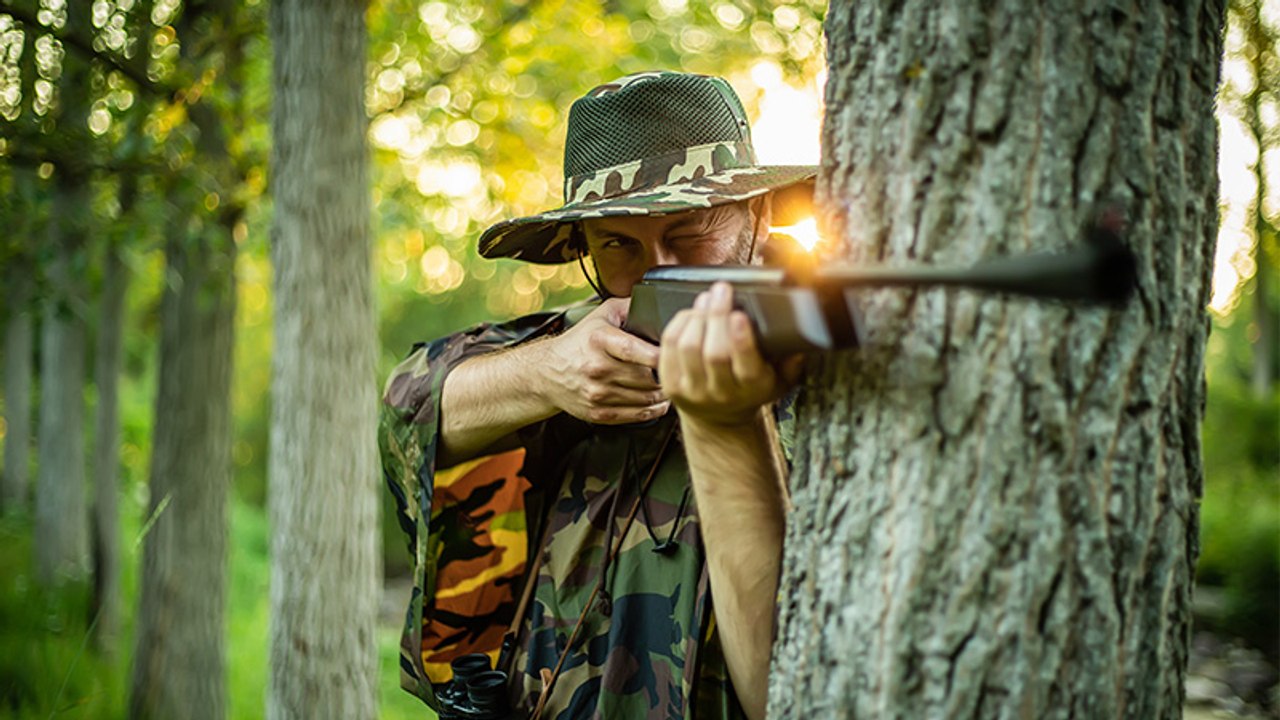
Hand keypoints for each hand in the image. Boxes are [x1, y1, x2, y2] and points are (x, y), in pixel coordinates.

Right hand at [537, 298, 669, 424]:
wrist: (548, 372)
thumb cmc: (579, 343)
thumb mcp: (601, 315)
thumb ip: (629, 306)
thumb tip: (657, 305)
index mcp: (599, 341)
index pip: (634, 350)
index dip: (659, 355)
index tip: (673, 354)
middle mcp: (597, 368)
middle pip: (645, 377)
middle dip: (665, 375)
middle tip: (676, 370)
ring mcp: (597, 393)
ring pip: (645, 398)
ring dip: (662, 393)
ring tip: (668, 384)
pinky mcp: (599, 413)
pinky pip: (636, 416)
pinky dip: (653, 410)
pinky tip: (658, 401)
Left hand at [659, 282, 803, 427]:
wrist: (719, 420)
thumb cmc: (750, 391)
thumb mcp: (780, 381)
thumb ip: (791, 362)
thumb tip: (802, 341)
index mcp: (751, 388)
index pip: (744, 364)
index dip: (741, 339)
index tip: (740, 315)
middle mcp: (720, 391)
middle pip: (713, 352)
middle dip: (716, 316)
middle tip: (722, 290)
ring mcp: (692, 389)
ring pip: (688, 347)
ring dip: (697, 316)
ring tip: (707, 298)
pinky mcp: (670, 384)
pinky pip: (669, 347)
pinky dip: (679, 323)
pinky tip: (691, 313)